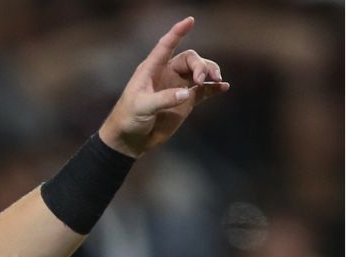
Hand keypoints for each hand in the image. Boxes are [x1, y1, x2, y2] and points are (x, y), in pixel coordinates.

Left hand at [98, 16, 228, 157]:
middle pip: (190, 59)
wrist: (130, 140)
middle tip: (203, 78)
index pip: (166, 46)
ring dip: (210, 72)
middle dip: (200, 64)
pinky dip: (214, 87)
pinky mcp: (186, 101)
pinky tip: (223, 87)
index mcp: (151, 70)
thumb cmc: (128, 119)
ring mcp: (178, 87)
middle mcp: (166, 74)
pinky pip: (205, 90)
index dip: (177, 32)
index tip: (190, 20)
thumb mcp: (142, 107)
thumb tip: (187, 93)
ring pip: (199, 71)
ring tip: (216, 80)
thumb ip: (163, 99)